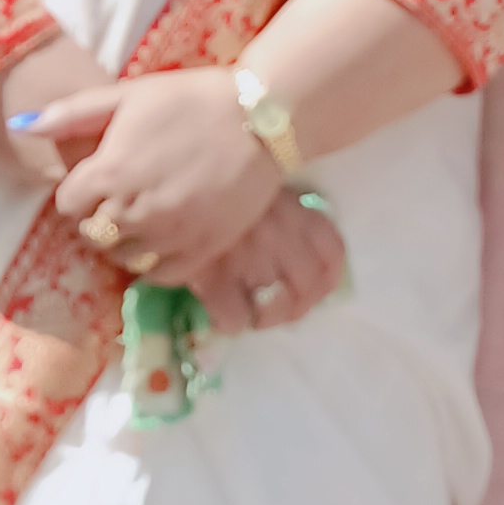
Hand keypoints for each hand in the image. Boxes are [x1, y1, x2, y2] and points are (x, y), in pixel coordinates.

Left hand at [41, 68, 292, 286]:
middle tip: (116, 200)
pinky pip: (161, 275)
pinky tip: (161, 241)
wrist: (260, 118)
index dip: (77, 191)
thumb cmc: (190, 99)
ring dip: (123, 242)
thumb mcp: (128, 95)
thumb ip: (72, 113)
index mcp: (109, 172)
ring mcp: (169, 234)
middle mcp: (134, 210)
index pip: (67, 203)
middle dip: (96, 217)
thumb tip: (20, 124)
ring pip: (123, 258)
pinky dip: (154, 264)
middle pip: (92, 233)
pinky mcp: (202, 249)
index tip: (94, 181)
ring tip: (139, 220)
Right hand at [191, 192, 350, 335]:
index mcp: (294, 212)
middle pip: (306, 290)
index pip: (331, 255)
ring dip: (266, 318)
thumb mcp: (262, 190)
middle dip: (294, 307)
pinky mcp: (215, 279)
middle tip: (276, 307)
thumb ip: (288, 218)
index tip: (313, 290)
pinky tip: (223, 310)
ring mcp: (249, 260)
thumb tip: (298, 262)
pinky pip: (236, 318)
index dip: (326, 281)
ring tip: (252, 311)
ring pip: (275, 310)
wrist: (173, 183)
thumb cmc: (219, 186)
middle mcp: (280, 238)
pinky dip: (231, 321)